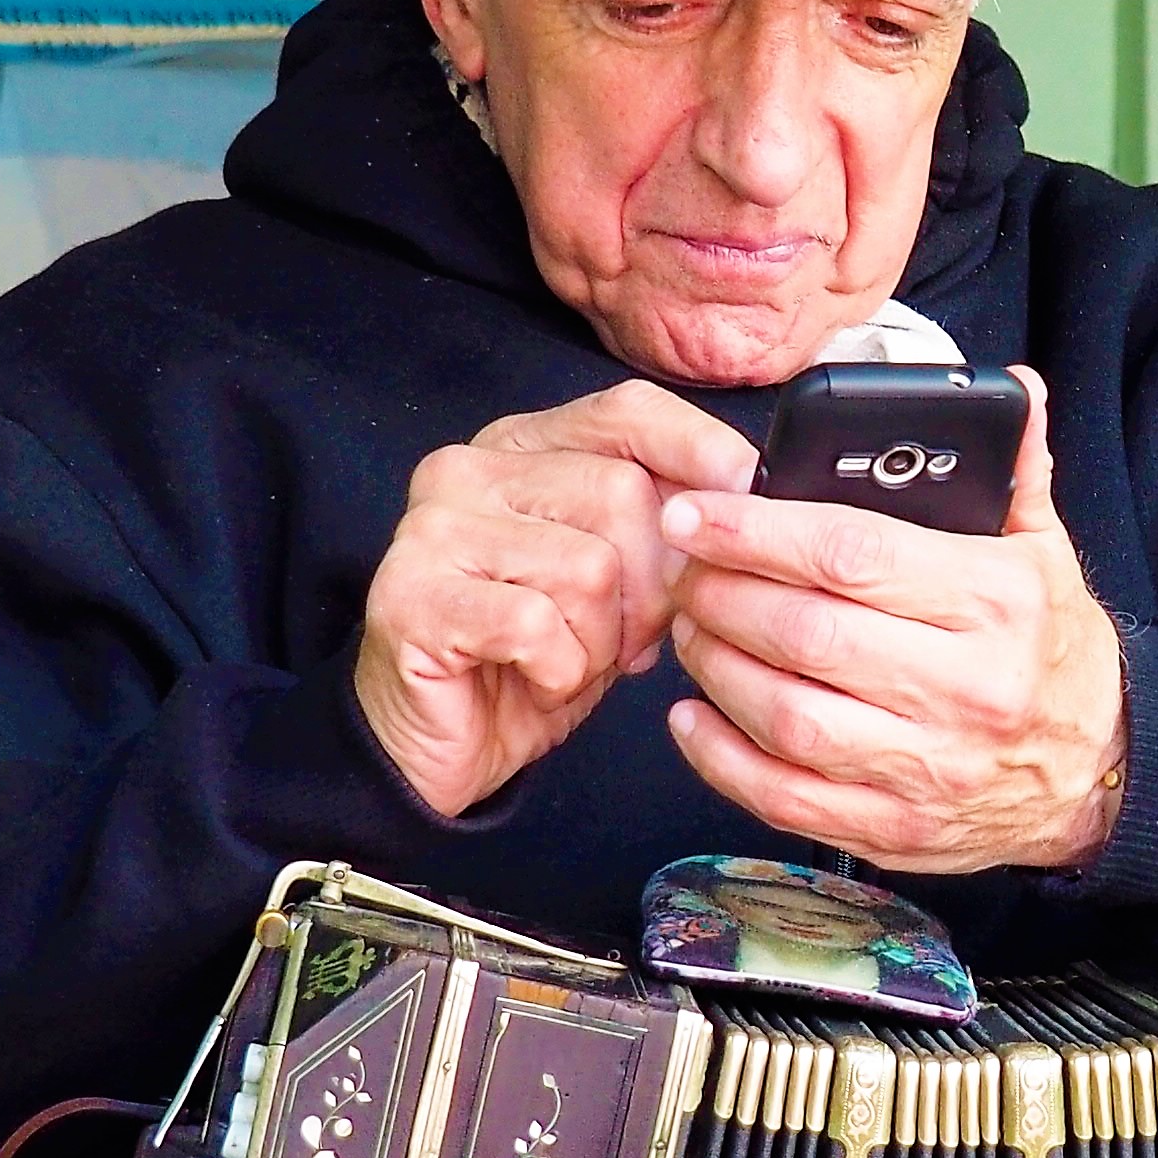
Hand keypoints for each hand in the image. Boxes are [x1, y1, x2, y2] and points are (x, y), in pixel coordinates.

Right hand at [354, 383, 753, 818]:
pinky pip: (536, 625)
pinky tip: (534, 681)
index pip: (627, 410)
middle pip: (621, 492)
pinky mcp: (410, 595)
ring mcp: (431, 528)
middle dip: (653, 586)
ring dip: (602, 641)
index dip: (699, 449)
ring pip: (588, 566)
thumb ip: (664, 524)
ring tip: (570, 662)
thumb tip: (744, 490)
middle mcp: (468, 469)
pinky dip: (559, 672)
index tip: (747, 491)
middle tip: (630, 639)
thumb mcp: (621, 581)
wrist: (444, 747)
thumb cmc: (538, 659)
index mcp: (522, 447)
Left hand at [657, 370, 1127, 873]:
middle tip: (686, 567)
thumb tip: (1013, 387)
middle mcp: (968, 689)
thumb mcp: (1045, 551)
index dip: (759, 531)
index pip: (854, 555)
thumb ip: (1015, 469)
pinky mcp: (896, 830)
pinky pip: (786, 798)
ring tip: (693, 629)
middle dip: (724, 594)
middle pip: (808, 635)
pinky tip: (693, 717)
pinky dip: (722, 759)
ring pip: (788, 718)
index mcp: (998, 604)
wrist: (1096, 772)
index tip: (698, 511)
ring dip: (717, 669)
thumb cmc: (1050, 648)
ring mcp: (930, 769)